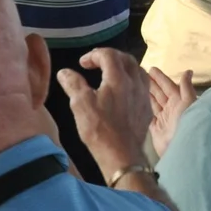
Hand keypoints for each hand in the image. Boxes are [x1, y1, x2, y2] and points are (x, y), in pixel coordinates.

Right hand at [58, 48, 151, 179]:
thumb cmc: (99, 129)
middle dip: (110, 57)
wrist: (122, 155)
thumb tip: (64, 72)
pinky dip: (131, 81)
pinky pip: (142, 86)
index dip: (93, 55)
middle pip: (126, 59)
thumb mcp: (80, 104)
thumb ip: (73, 84)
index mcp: (119, 78)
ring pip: (137, 71)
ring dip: (123, 67)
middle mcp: (135, 83)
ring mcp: (144, 96)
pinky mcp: (146, 109)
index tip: (82, 63)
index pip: (108, 55)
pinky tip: (123, 91)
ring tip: (111, 74)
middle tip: (96, 63)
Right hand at [143, 65, 198, 157]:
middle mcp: (171, 109)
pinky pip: (148, 115)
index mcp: (180, 101)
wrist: (181, 148)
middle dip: (151, 83)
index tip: (151, 69)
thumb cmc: (187, 123)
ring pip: (153, 103)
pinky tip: (136, 101)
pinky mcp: (155, 129)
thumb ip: (186, 87)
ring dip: (146, 93)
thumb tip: (188, 71)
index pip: (168, 86)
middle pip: (159, 93)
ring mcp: (163, 119)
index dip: (160, 78)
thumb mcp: (189, 102)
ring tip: (135, 83)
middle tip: (139, 73)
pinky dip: (143, 108)